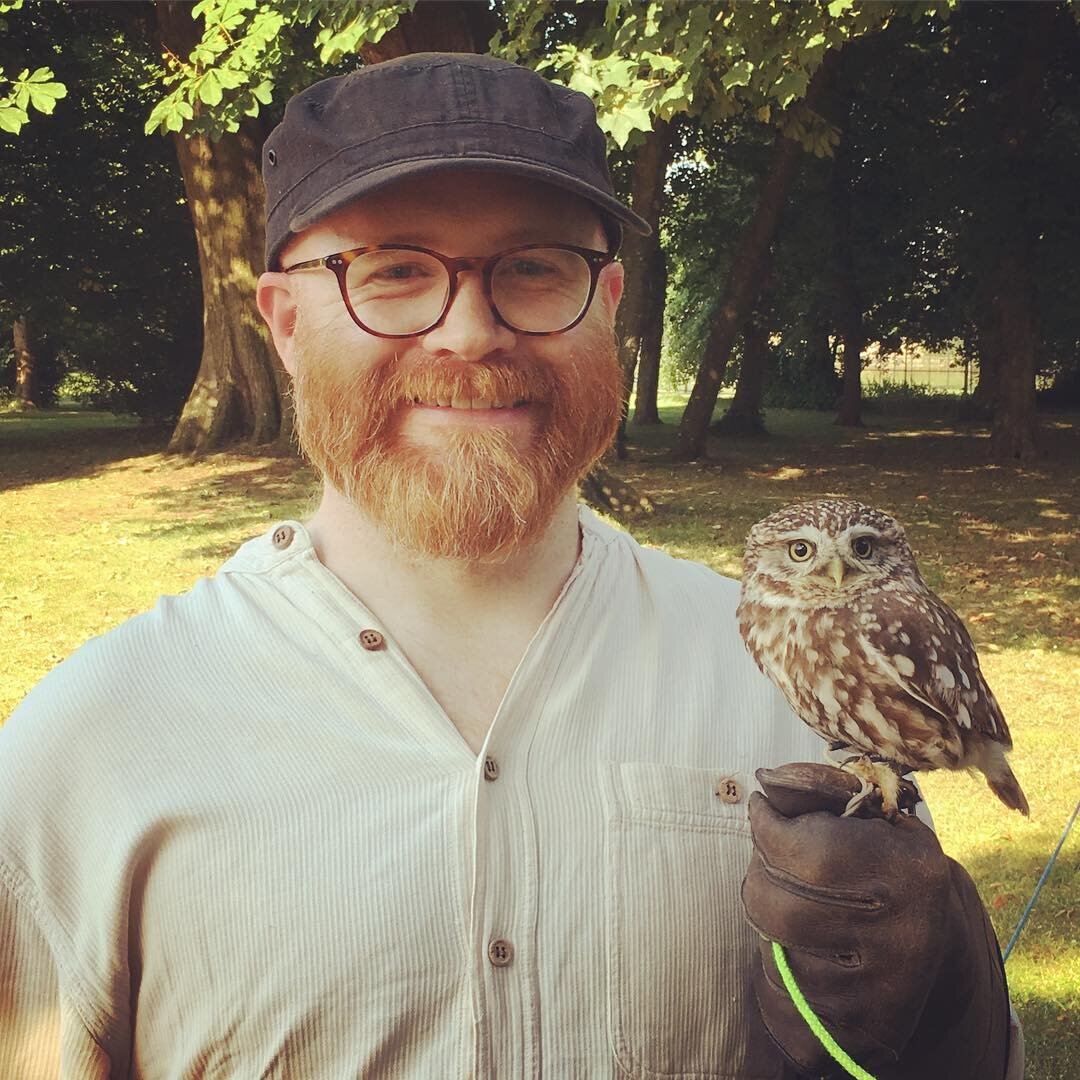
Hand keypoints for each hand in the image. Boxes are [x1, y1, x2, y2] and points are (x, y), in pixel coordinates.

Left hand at [742, 762, 1009, 1079]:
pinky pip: (775, 985)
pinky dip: (772, 955)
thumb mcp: (873, 819)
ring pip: (769, 941)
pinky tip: (799, 939)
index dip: (765, 821)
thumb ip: (822, 791)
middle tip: (773, 852)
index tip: (761, 808)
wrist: (934, 950)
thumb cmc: (888, 865)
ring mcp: (878, 993)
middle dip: (760, 866)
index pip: (803, 845)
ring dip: (763, 909)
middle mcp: (902, 938)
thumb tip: (767, 781)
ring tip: (788, 893)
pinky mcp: (853, 1031)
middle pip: (774, 897)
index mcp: (911, 874)